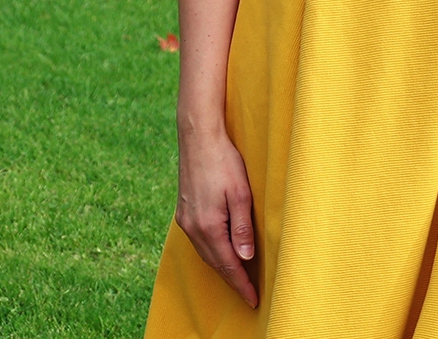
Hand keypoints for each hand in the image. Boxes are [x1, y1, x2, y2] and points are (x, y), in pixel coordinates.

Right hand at [176, 122, 258, 306]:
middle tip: (249, 294)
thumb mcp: (241, 194)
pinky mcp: (183, 211)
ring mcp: (185, 220)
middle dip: (232, 280)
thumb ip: (242, 228)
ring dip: (222, 266)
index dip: (241, 284)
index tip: (253, 300)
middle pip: (215, 263)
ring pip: (205, 253)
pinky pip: (199, 241)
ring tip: (238, 277)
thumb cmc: (224, 162)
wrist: (198, 137)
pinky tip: (220, 252)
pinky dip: (212, 252)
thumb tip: (245, 258)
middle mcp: (193, 227)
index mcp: (209, 226)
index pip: (228, 265)